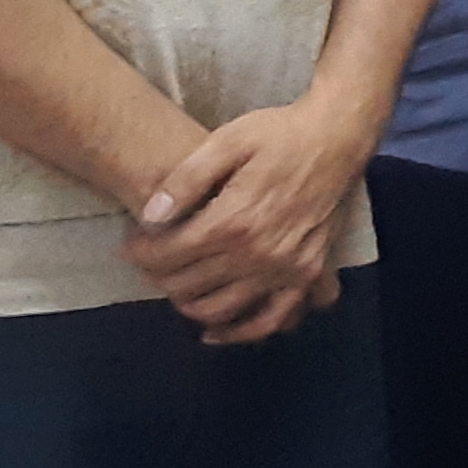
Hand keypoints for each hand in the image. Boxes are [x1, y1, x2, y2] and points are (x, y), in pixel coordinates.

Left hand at [123, 98, 377, 343]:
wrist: (337, 137)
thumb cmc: (279, 133)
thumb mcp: (228, 140)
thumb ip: (186, 179)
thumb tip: (150, 216)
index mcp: (234, 220)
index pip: (169, 255)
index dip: (141, 253)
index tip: (130, 245)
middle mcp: (258, 254)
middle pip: (189, 284)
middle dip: (159, 276)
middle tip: (150, 261)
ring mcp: (285, 269)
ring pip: (220, 308)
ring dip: (187, 303)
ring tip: (175, 284)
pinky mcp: (306, 274)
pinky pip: (271, 319)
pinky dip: (240, 333)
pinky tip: (215, 333)